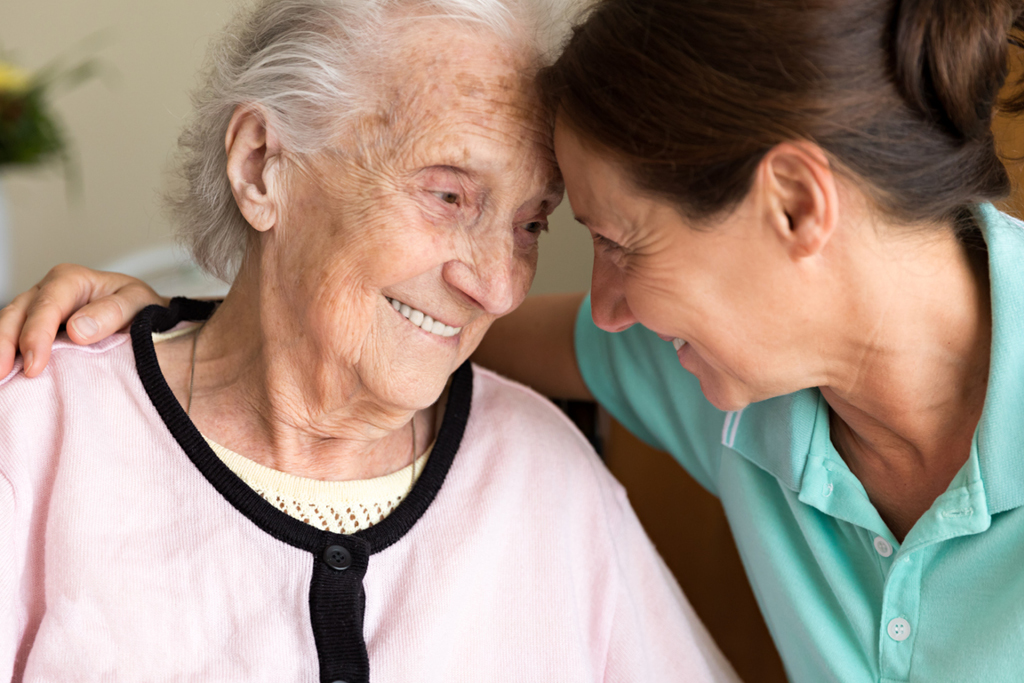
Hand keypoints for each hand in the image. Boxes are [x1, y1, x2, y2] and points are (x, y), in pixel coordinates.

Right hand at [0, 264, 167, 377]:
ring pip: (8, 326)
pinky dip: (7, 355)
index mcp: (71, 280)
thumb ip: (113, 312)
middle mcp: (47, 291)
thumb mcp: (138, 302)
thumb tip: (78, 329)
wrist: (144, 317)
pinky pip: (13, 340)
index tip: (35, 364)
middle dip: (5, 345)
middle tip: (3, 375)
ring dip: (0, 351)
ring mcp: (36, 311)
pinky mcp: (34, 330)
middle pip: (16, 314)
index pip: (47, 305)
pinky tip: (6, 376)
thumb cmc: (140, 308)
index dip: (37, 334)